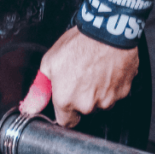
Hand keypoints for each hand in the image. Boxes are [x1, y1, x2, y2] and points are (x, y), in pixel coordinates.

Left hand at [19, 27, 138, 127]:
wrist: (107, 31)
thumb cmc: (79, 44)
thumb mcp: (49, 62)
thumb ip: (40, 89)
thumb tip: (31, 106)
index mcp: (66, 100)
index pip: (66, 122)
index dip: (66, 111)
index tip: (67, 101)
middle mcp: (87, 105)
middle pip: (84, 111)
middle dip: (82, 99)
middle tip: (81, 77)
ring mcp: (107, 99)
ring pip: (101, 103)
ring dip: (98, 93)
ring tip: (95, 71)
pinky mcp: (123, 91)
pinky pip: (116, 93)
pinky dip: (112, 85)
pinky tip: (107, 70)